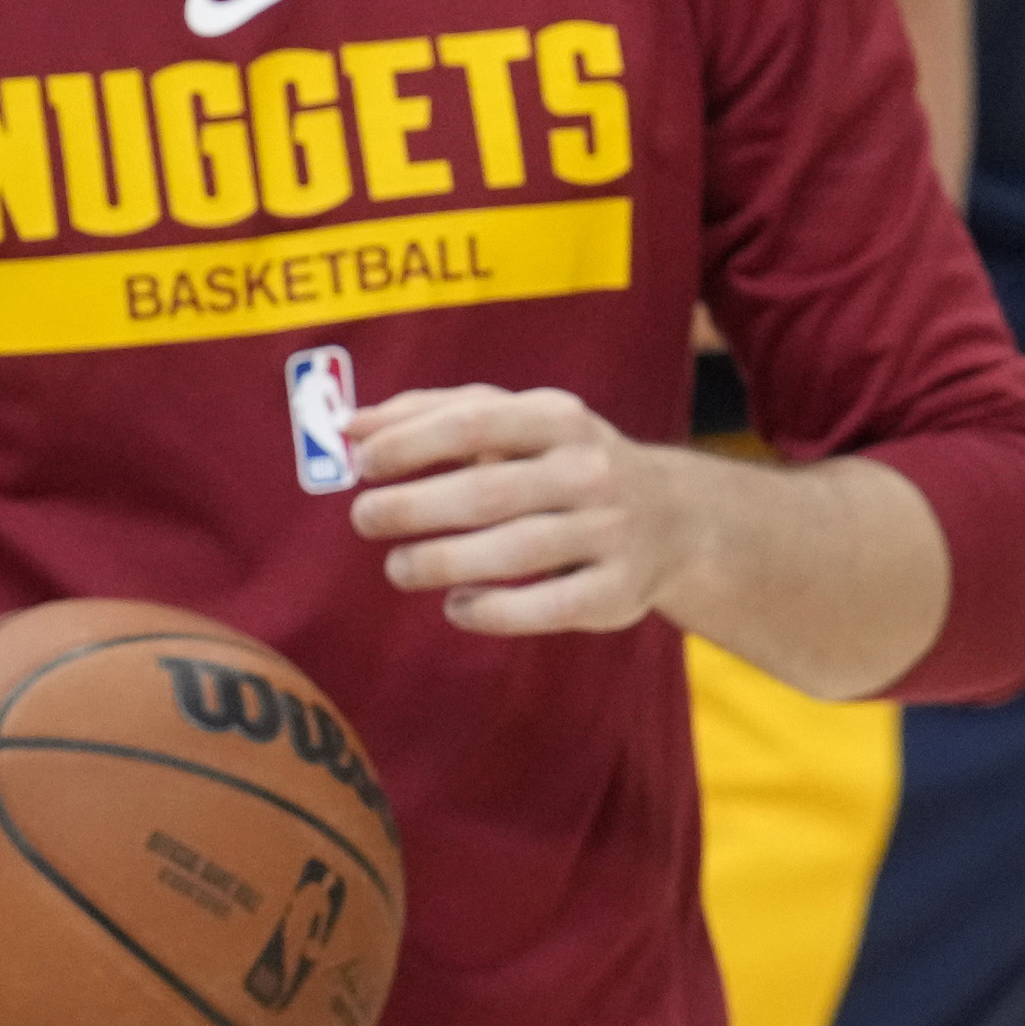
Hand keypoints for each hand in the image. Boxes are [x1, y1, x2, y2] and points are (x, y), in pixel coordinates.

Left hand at [348, 386, 698, 638]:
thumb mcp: (516, 420)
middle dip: (415, 507)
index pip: (476, 422)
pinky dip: (492, 611)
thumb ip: (432, 414)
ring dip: (443, 562)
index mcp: (560, 418)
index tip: (362, 464)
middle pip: (489, 492)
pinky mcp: (617, 590)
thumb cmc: (565, 462)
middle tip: (365, 519)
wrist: (674, 518)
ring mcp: (610, 532)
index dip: (411, 443)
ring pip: (515, 553)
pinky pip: (546, 608)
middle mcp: (591, 470)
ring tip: (399, 566)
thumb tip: (349, 426)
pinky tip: (457, 606)